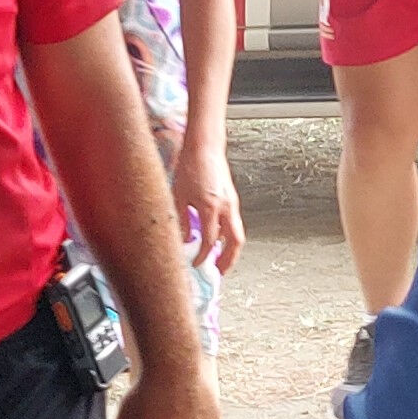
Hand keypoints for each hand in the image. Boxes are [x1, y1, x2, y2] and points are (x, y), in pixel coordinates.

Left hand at [174, 141, 245, 275]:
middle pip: (234, 242)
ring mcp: (232, 203)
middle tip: (220, 272)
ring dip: (231, 249)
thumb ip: (182, 220)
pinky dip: (229, 236)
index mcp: (211, 207)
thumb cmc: (191, 166)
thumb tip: (184, 238)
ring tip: (222, 260)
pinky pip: (234, 223)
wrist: (205, 146)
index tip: (196, 263)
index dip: (203, 256)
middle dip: (229, 260)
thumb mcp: (179, 195)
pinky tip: (219, 239)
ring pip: (237, 233)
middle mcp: (226, 207)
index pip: (209, 241)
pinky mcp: (232, 199)